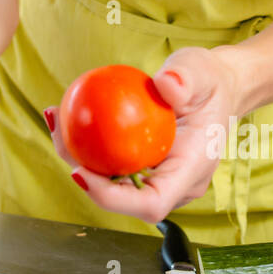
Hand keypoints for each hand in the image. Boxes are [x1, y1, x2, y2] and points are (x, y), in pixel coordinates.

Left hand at [46, 47, 244, 223]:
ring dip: (78, 156)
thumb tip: (165, 85)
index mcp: (191, 171)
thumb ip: (187, 78)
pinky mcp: (145, 164)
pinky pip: (113, 161)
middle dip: (83, 174)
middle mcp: (173, 183)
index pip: (150, 203)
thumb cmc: (211, 81)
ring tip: (55, 117)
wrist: (218, 88)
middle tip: (59, 133)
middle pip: (122, 196)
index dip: (112, 199)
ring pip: (112, 180)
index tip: (80, 172)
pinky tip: (64, 112)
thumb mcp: (201, 70)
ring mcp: (158, 177)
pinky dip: (88, 143)